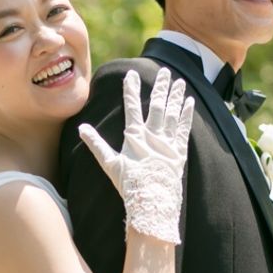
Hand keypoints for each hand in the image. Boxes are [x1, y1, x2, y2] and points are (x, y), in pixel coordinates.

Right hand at [79, 67, 194, 243]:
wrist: (151, 200)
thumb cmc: (128, 184)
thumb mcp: (109, 164)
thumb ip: (96, 144)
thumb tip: (82, 129)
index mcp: (134, 136)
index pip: (131, 107)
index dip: (131, 89)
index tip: (131, 74)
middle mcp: (152, 135)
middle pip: (156, 106)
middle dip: (160, 87)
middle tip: (165, 72)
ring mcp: (167, 142)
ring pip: (172, 113)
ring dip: (176, 97)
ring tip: (179, 82)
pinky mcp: (179, 152)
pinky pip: (184, 129)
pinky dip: (187, 115)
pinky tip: (190, 102)